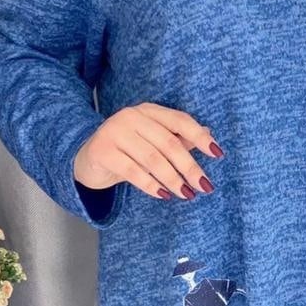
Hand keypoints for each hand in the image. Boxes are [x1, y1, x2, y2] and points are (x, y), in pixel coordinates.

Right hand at [73, 103, 223, 200]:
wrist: (87, 159)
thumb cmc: (126, 150)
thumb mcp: (152, 142)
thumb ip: (178, 138)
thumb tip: (208, 134)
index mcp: (148, 111)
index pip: (180, 121)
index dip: (200, 137)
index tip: (218, 154)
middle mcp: (131, 117)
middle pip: (169, 143)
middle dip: (189, 167)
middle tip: (204, 186)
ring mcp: (114, 132)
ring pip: (153, 159)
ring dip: (173, 179)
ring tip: (187, 194)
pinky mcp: (102, 152)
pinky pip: (133, 171)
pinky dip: (151, 185)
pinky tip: (164, 195)